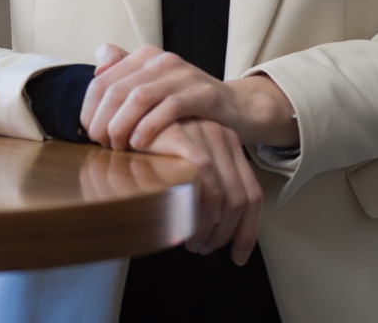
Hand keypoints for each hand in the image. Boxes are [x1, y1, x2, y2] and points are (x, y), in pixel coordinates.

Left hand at [82, 44, 297, 151]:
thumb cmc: (185, 104)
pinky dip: (149, 127)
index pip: (102, 81)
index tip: (90, 134)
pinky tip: (139, 144)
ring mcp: (183, 74)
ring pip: (138, 98)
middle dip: (102, 122)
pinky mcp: (202, 93)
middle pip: (116, 91)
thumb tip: (97, 64)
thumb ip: (125, 75)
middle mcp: (162, 60)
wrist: (234, 108)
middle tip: (102, 145)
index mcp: (145, 56)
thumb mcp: (153, 87)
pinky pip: (169, 108)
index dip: (90, 110)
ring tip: (117, 146)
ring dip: (121, 126)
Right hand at [136, 118, 262, 265]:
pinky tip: (188, 224)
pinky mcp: (182, 136)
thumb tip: (220, 231)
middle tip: (204, 249)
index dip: (248, 231)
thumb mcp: (190, 163)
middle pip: (241, 200)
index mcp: (229, 144)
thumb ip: (209, 186)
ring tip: (193, 242)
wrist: (124, 121)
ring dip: (212, 230)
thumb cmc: (156, 149)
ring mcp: (203, 133)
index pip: (253, 194)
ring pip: (226, 195)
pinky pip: (205, 177)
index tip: (238, 256)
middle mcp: (222, 136)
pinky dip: (201, 207)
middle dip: (225, 235)